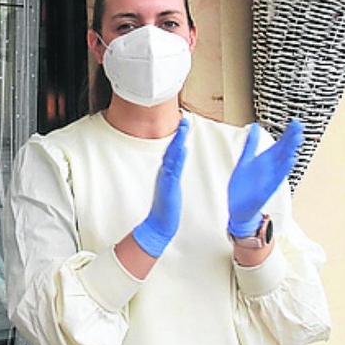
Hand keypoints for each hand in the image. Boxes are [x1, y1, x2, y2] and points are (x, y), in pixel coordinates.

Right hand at [130, 118, 189, 257]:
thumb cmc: (167, 206)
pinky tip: (182, 150)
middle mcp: (166, 173)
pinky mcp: (168, 187)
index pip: (173, 151)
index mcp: (168, 172)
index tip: (184, 124)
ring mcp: (166, 179)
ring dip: (178, 142)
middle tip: (185, 121)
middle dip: (179, 135)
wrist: (160, 224)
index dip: (179, 137)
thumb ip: (174, 172)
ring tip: (183, 130)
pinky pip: (173, 170)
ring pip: (172, 156)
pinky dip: (177, 159)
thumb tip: (179, 158)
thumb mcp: (172, 186)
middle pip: (172, 149)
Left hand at [227, 121, 302, 237]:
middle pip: (283, 152)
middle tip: (299, 128)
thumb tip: (255, 127)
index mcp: (265, 161)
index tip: (296, 123)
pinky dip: (283, 170)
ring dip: (290, 152)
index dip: (287, 134)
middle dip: (291, 140)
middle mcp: (270, 169)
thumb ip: (252, 144)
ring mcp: (269, 179)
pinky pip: (276, 179)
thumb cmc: (244, 185)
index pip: (279, 145)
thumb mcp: (246, 160)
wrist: (237, 207)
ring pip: (282, 164)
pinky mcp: (265, 190)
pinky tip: (290, 161)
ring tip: (297, 140)